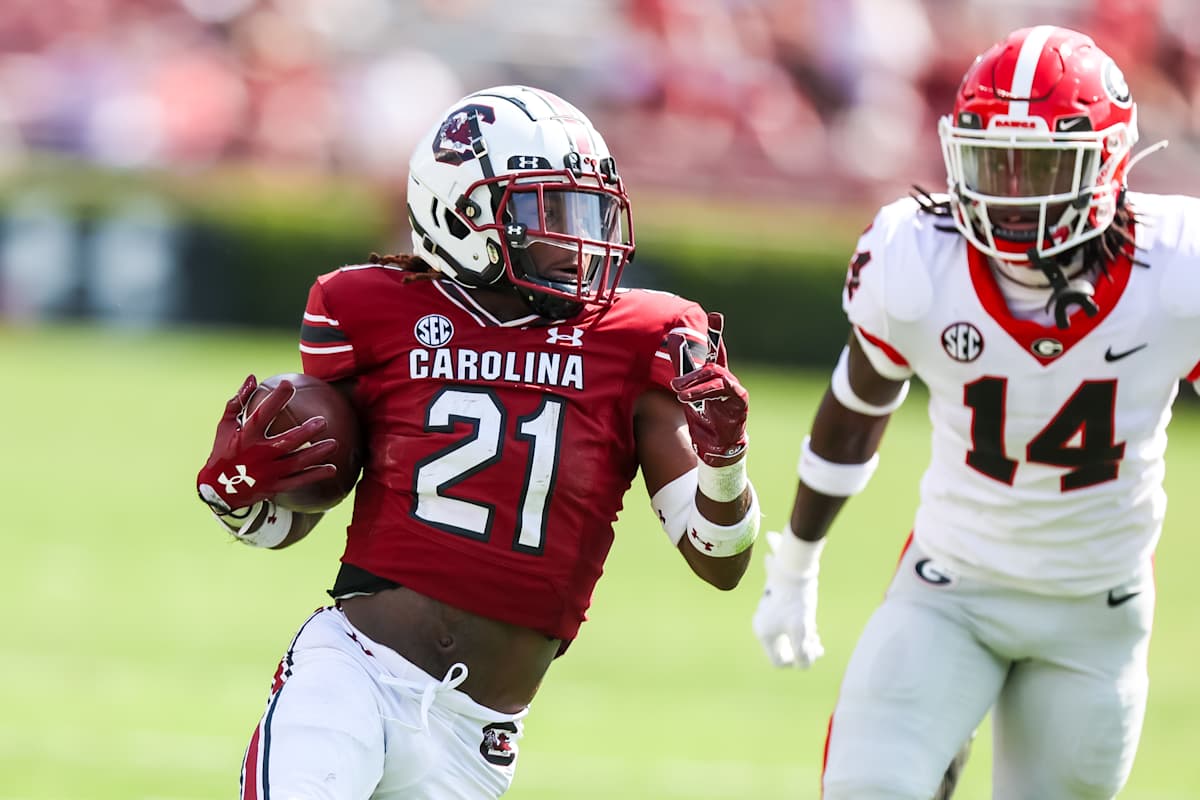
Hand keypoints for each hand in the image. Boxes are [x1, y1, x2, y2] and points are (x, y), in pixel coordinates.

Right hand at [196, 375, 337, 513]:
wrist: (219, 490)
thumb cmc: (224, 451)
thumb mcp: (226, 426)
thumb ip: (238, 401)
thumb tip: (252, 377)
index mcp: (246, 437)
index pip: (262, 415)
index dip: (275, 399)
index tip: (289, 384)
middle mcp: (259, 455)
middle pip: (286, 442)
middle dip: (305, 432)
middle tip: (323, 422)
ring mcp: (268, 472)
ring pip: (297, 463)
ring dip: (316, 454)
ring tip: (334, 443)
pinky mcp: (275, 486)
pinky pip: (298, 481)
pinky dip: (315, 475)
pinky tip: (332, 468)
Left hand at [667, 312, 748, 465]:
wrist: (717, 446)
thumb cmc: (705, 417)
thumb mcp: (689, 392)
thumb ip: (683, 369)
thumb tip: (674, 338)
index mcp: (717, 376)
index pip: (717, 351)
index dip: (716, 333)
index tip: (715, 315)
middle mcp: (729, 380)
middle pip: (713, 365)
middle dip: (693, 370)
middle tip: (676, 380)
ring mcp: (736, 390)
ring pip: (717, 377)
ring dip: (696, 384)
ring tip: (679, 392)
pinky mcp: (740, 402)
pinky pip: (724, 391)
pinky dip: (706, 392)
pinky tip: (690, 398)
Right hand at [752, 530, 824, 668]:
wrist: (794, 571)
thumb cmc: (797, 602)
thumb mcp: (802, 631)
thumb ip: (803, 653)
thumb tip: (803, 666)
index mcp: (764, 634)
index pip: (778, 661)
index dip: (796, 662)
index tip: (811, 652)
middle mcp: (763, 626)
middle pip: (784, 650)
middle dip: (803, 650)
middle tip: (819, 645)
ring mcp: (769, 617)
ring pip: (787, 638)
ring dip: (803, 640)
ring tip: (816, 634)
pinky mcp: (776, 607)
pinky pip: (787, 626)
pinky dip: (800, 628)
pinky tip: (811, 622)